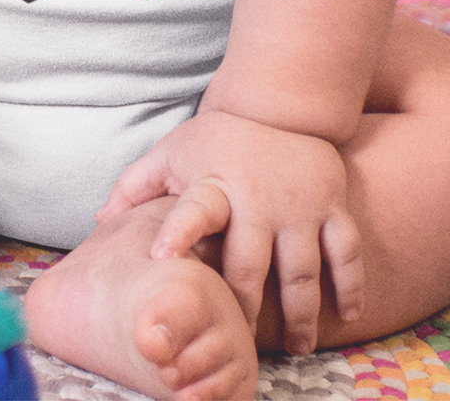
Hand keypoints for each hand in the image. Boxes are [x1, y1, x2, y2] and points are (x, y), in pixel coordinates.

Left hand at [95, 110, 363, 351]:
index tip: (163, 259)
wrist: (280, 102)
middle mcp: (257, 196)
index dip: (178, 232)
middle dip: (244, 305)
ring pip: (302, 269)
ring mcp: (299, 203)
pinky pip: (346, 251)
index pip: (193, 209)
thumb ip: (137, 185)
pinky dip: (349, 286)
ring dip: (300, 314)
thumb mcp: (173, 151)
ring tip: (297, 347)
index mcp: (213, 183)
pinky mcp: (332, 204)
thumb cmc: (218, 138)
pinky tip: (346, 317)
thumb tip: (99, 220)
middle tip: (241, 339)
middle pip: (249, 261)